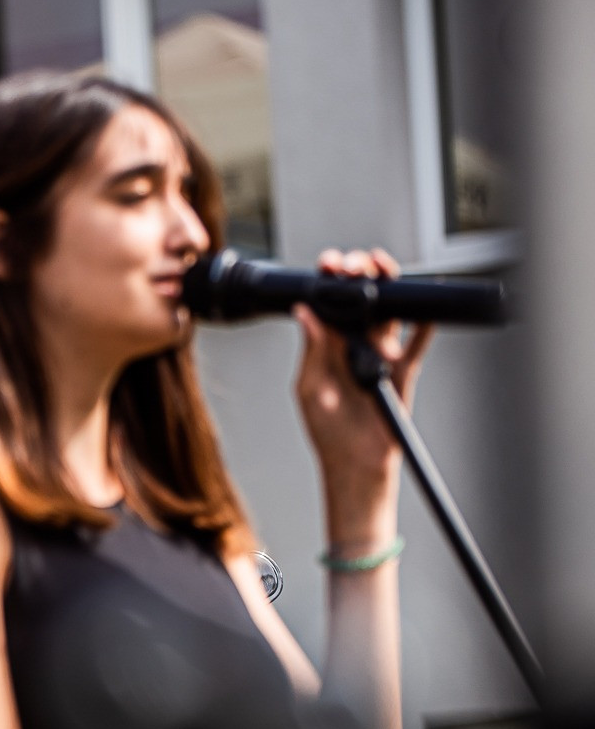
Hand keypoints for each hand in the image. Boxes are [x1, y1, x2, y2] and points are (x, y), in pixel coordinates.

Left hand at [293, 247, 434, 540]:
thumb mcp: (312, 389)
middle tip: (357, 262)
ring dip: (388, 289)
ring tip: (383, 269)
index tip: (330, 265)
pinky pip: (417, 342)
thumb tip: (304, 313)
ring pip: (389, 313)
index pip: (327, 306)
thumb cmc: (328, 434)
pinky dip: (424, 323)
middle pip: (360, 302)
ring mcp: (380, 356)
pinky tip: (424, 306)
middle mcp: (353, 348)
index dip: (329, 282)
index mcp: (325, 349)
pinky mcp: (404, 370)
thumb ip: (312, 350)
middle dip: (359, 276)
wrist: (358, 465)